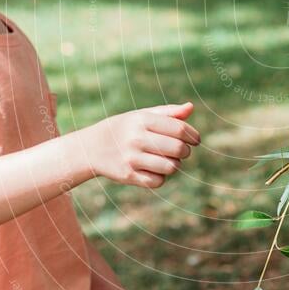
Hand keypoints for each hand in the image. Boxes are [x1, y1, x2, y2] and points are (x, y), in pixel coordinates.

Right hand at [77, 102, 199, 187]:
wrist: (92, 147)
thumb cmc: (125, 128)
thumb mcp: (143, 115)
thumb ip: (168, 112)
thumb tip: (190, 108)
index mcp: (142, 120)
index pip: (179, 129)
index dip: (193, 135)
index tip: (195, 140)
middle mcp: (136, 138)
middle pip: (178, 149)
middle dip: (186, 151)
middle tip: (182, 151)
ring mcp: (131, 158)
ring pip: (171, 167)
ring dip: (175, 165)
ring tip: (169, 159)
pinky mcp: (128, 175)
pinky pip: (158, 181)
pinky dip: (162, 177)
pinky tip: (156, 169)